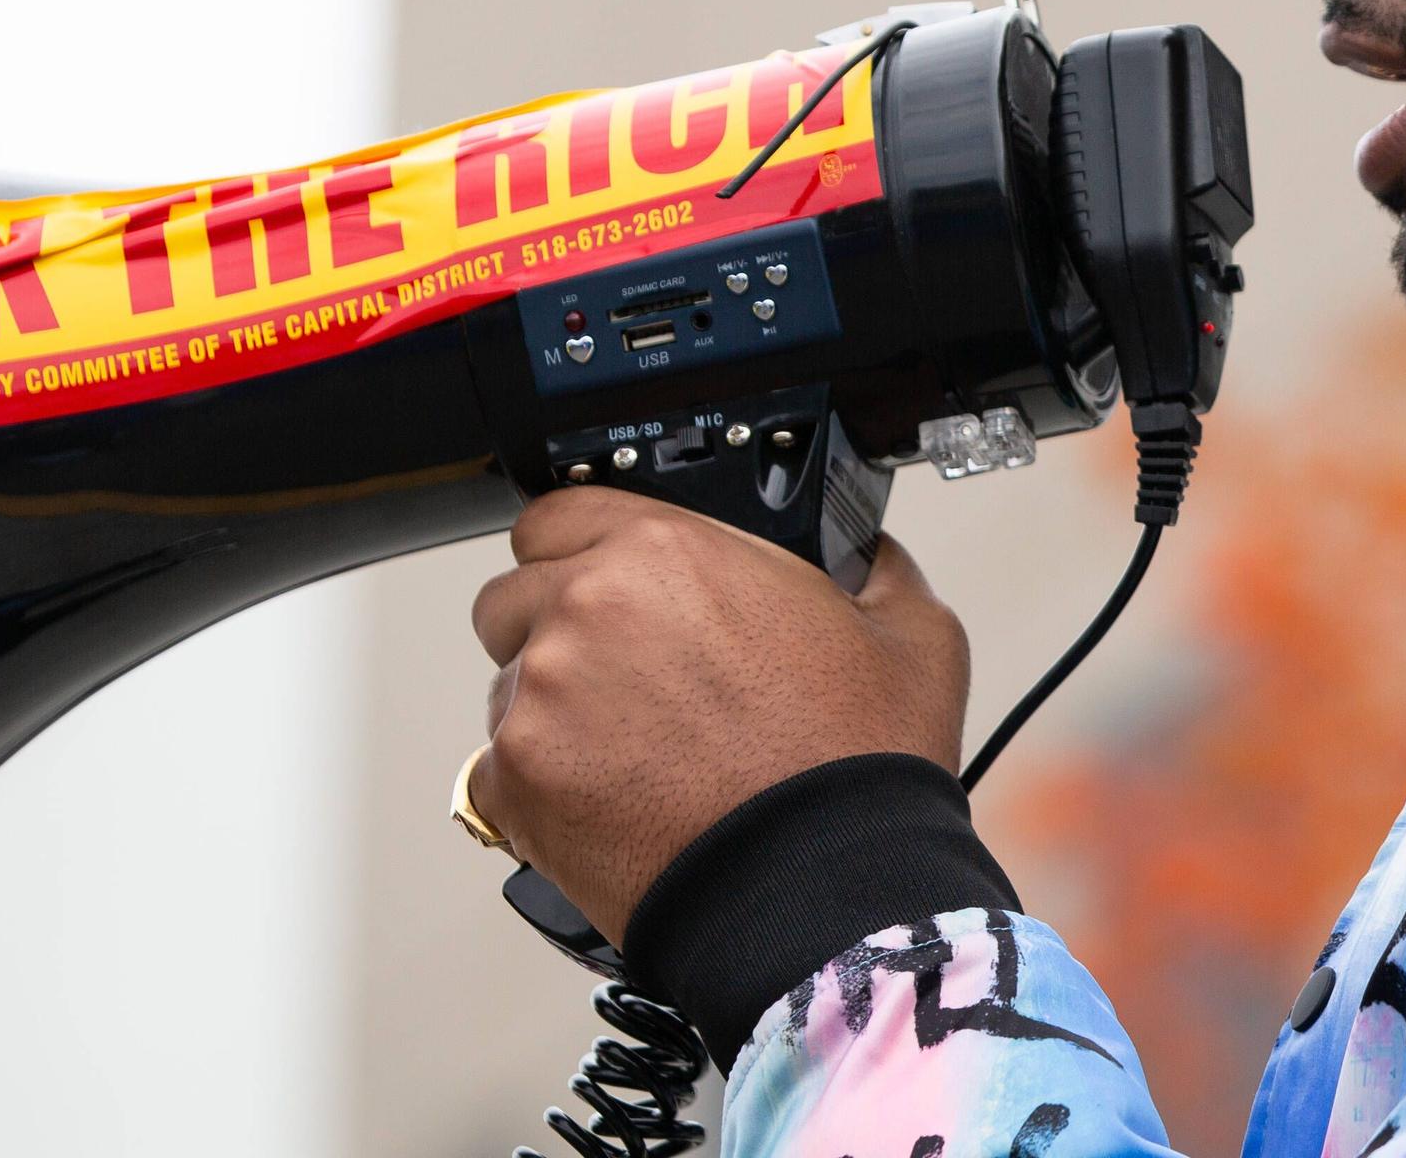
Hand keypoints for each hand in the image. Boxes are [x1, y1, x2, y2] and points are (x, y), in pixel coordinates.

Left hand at [468, 491, 973, 939]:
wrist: (818, 893)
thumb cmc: (856, 769)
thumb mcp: (911, 636)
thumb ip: (877, 570)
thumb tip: (869, 557)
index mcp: (666, 550)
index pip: (558, 513)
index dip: (583, 548)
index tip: (603, 581)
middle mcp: (586, 608)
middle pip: (513, 595)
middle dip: (553, 626)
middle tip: (620, 677)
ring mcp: (541, 698)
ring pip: (504, 686)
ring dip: (547, 708)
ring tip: (627, 755)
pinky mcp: (516, 784)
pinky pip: (494, 772)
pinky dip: (536, 789)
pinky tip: (607, 805)